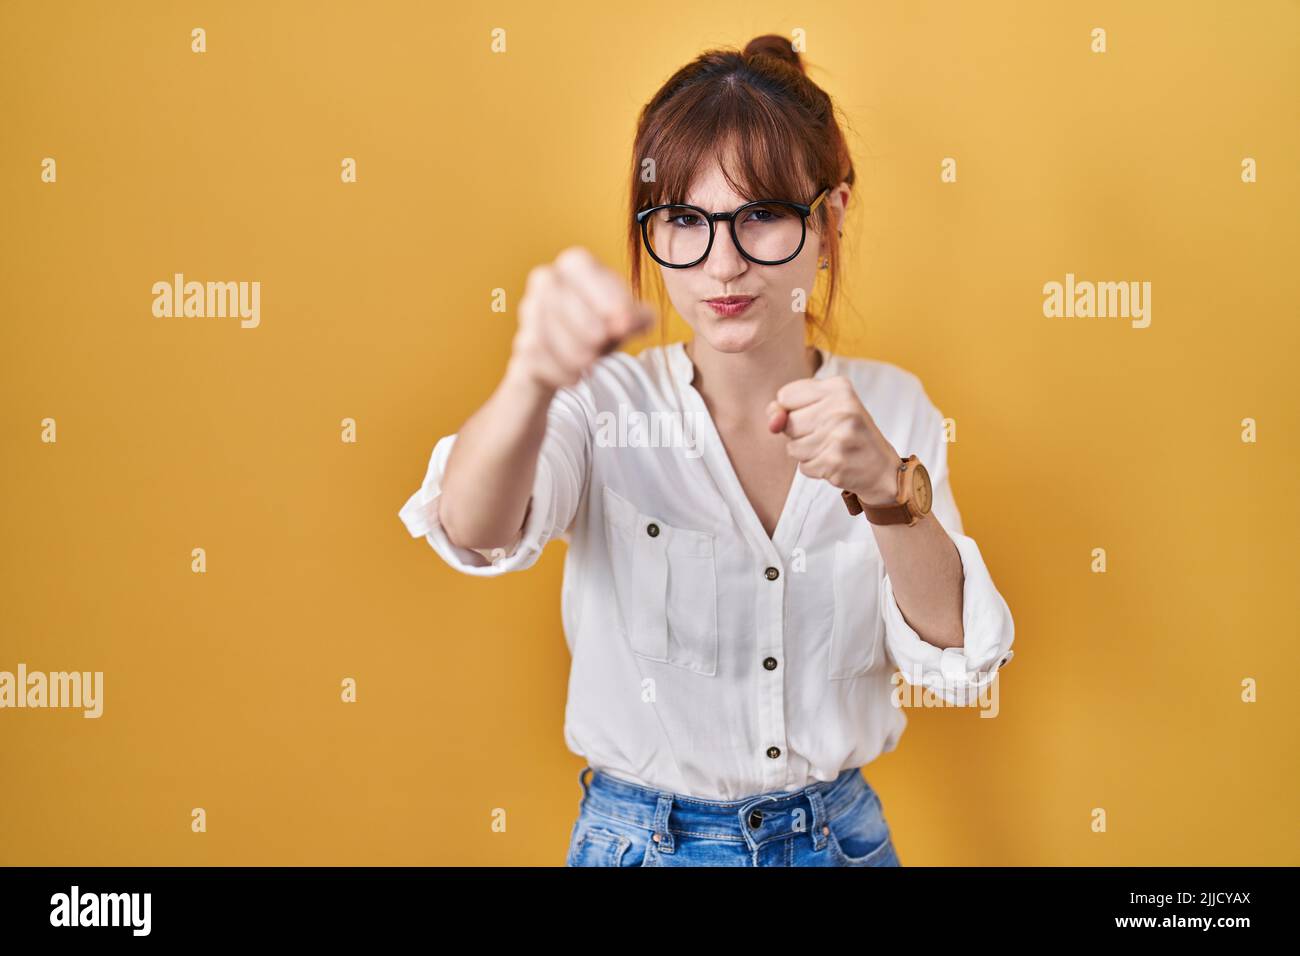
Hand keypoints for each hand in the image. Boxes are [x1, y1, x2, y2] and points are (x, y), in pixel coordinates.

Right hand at [508, 246, 654, 391]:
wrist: (567, 362)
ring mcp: (529, 311)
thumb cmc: (600, 329)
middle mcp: (546, 281)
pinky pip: (534, 355)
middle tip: (602, 341)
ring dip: (569, 349)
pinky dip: (557, 370)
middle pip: (554, 294)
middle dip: (581, 321)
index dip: (600, 290)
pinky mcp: (522, 344)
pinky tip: (574, 378)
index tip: (623, 319)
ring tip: (590, 364)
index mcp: (574, 266)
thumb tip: (636, 320)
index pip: (577, 264)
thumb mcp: (625, 322)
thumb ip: (638, 318)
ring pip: (541, 325)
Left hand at [766, 375, 900, 505]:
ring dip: (806, 453)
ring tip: (831, 448)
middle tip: (827, 434)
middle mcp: (841, 408)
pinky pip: (803, 467)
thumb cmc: (848, 433)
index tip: (817, 414)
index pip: (785, 396)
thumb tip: (772, 422)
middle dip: (799, 433)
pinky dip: (814, 468)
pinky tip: (834, 462)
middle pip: (788, 422)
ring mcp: (839, 436)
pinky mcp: (835, 462)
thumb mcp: (825, 408)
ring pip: (792, 447)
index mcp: (839, 387)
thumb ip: (788, 408)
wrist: (881, 468)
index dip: (793, 410)